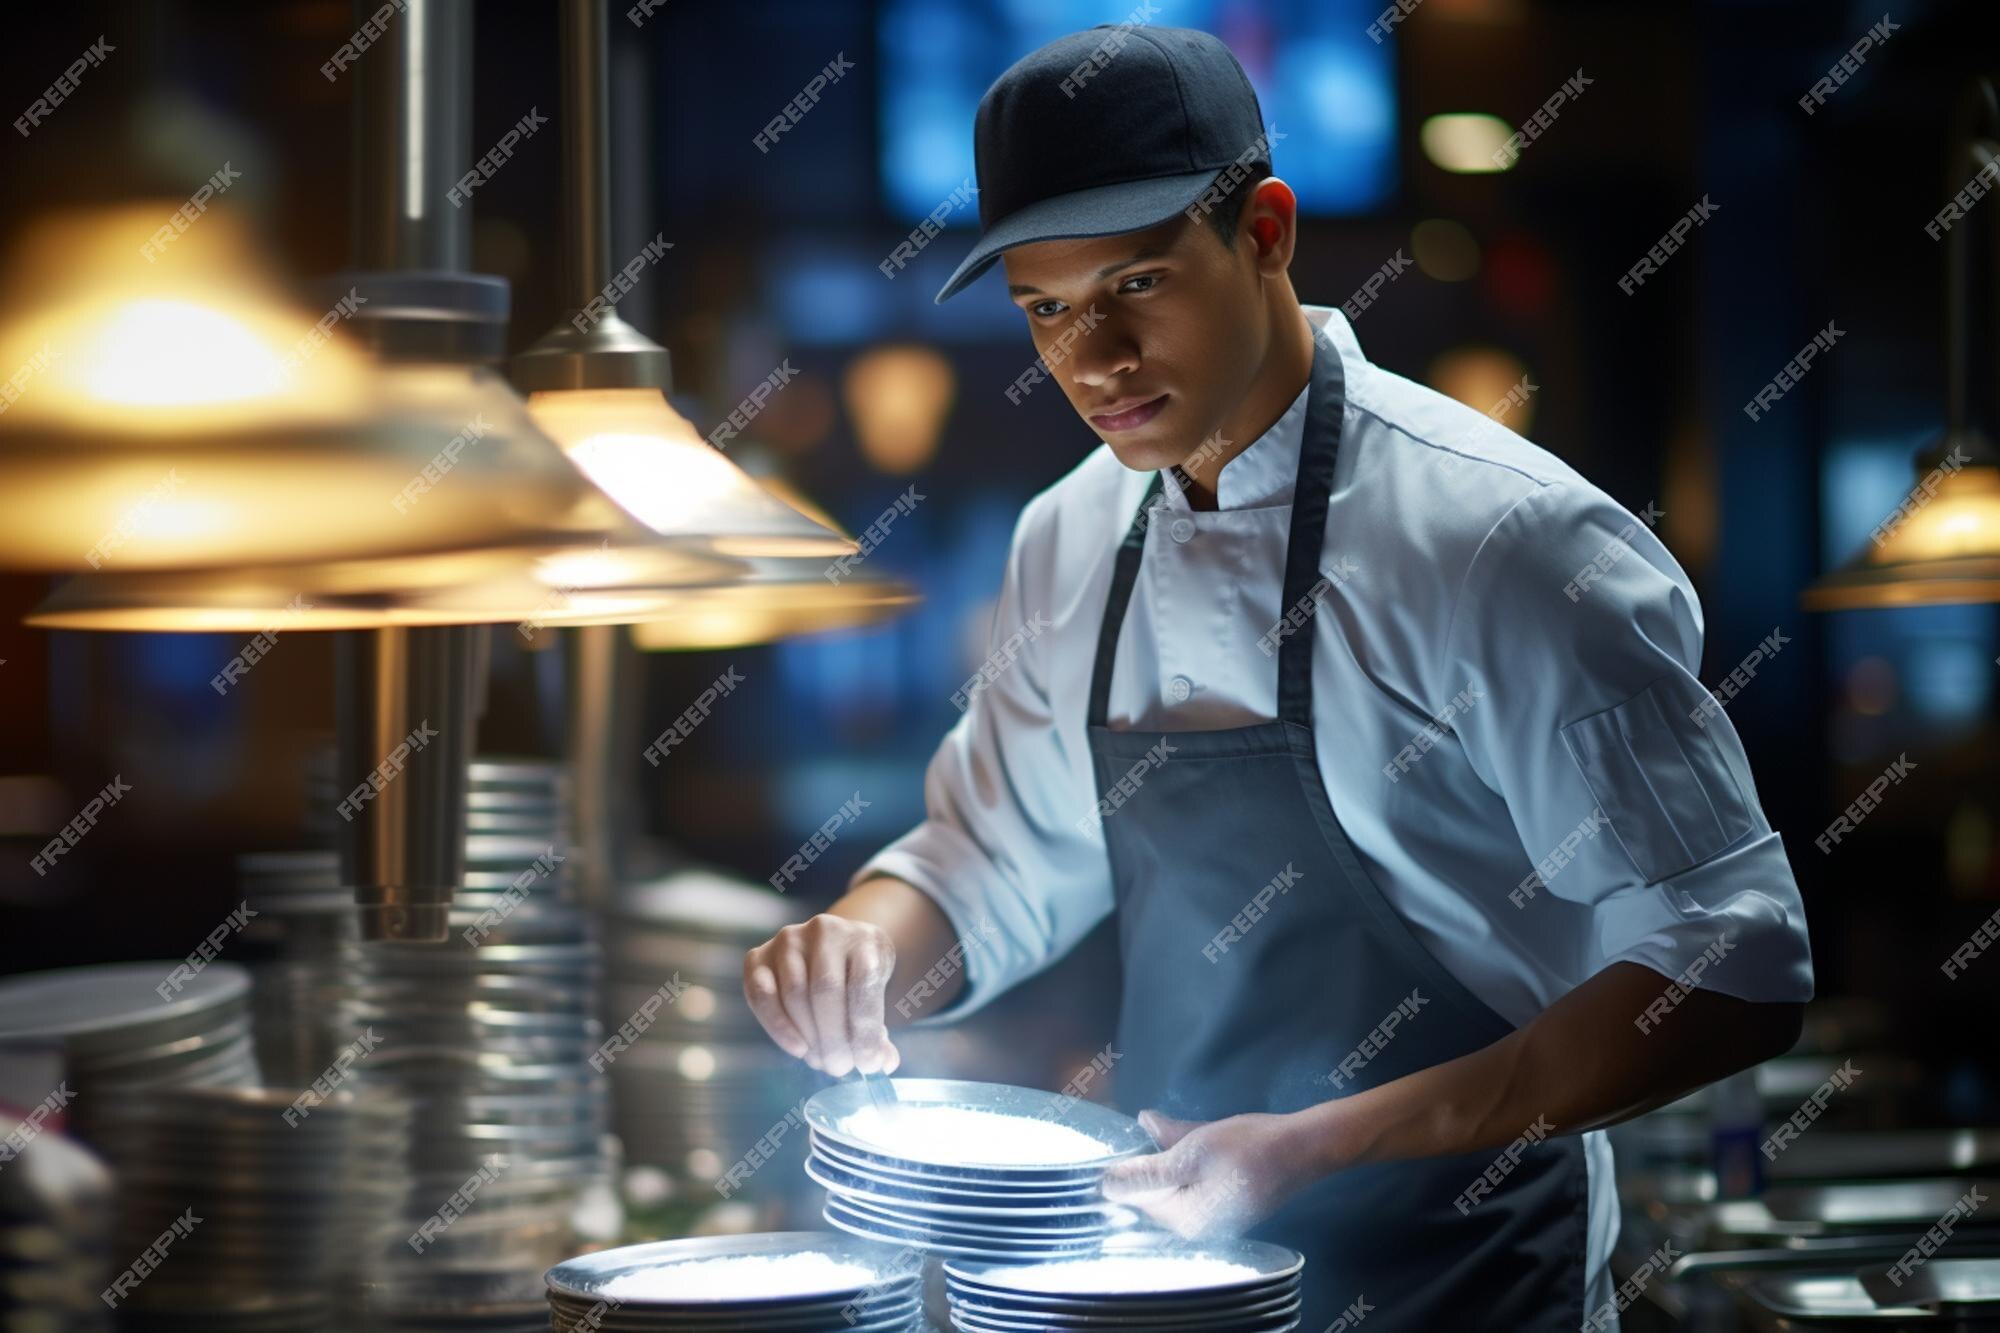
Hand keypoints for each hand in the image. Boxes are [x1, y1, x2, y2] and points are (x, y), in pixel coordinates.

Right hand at [742, 914, 899, 1075]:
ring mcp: (789, 940)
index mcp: (864, 937)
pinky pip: (762, 994)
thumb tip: (885, 1063)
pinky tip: (798, 1049)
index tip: (868, 1064)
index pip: (864, 982)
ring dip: (809, 1036)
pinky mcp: (759, 956)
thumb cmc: (856, 977)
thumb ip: (879, 1030)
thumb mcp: (877, 994)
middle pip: (826, 990)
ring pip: (795, 994)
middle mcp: (825, 930)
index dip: (866, 1029)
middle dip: (834, 1038)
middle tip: (840, 1068)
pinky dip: (778, 1026)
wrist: (831, 948)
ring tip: (823, 1061)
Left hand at [1099, 1109, 1314, 1238]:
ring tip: (1164, 1131)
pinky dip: (1185, 1159)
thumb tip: (1107, 1182)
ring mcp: (1214, 1216)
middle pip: (1155, 1193)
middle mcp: (1197, 1228)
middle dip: (1148, 1162)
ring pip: (1173, 1183)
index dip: (1126, 1169)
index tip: (1121, 1142)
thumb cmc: (1249, 1149)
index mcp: (1186, 1222)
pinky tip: (1184, 1137)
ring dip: (1166, 1157)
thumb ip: (1149, 1169)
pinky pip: (1191, 1181)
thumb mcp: (1192, 1152)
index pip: (1137, 1200)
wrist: (1304, 1147)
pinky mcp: (1226, 1201)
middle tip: (1144, 1129)